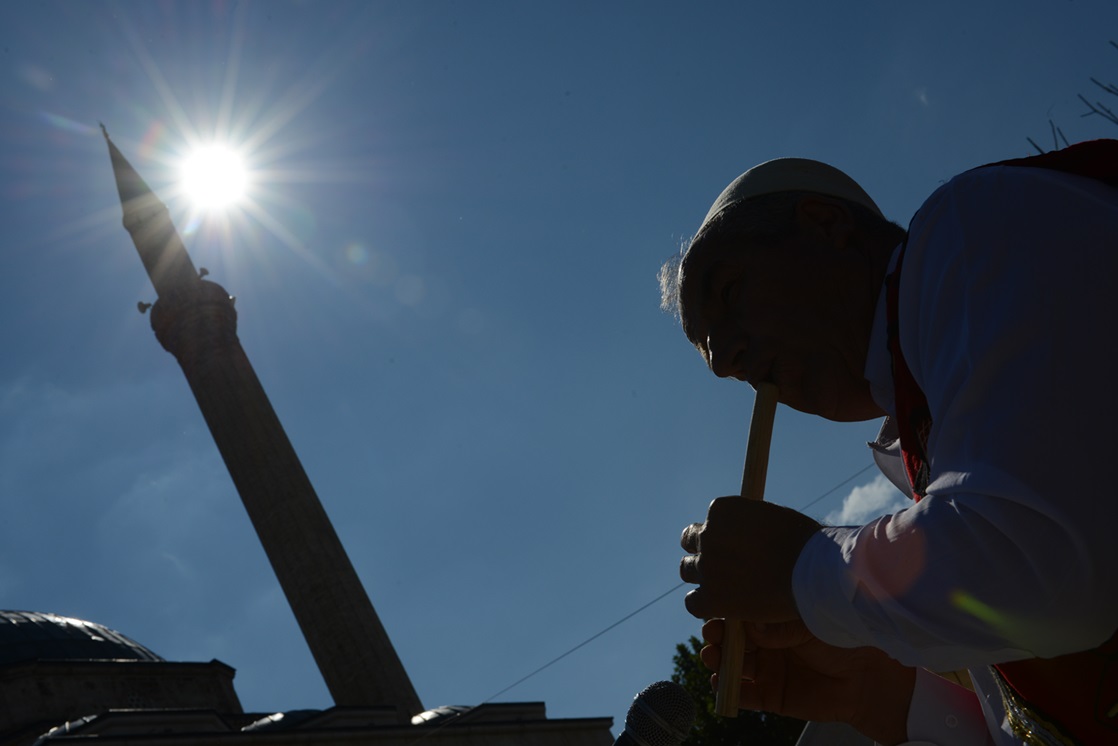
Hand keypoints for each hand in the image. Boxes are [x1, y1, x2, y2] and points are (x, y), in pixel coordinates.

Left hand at [679, 497, 819, 622]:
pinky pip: (693, 602)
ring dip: (703, 577)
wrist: (815, 574)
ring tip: (726, 586)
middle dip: (706, 552)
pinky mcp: (711, 598)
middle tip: (726, 566)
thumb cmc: (805, 544)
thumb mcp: (773, 518)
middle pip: (692, 542)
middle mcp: (708, 535)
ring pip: (687, 570)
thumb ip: (749, 523)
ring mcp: (707, 566)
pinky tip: (721, 606)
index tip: (736, 546)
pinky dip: (704, 605)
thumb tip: (743, 531)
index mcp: (721, 510)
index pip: (710, 521)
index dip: (722, 535)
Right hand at [701, 619, 914, 745]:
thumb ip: (780, 625)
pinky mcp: (773, 696)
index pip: (743, 612)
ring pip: (733, 665)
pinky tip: (720, 682)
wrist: (873, 677)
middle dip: (717, 635)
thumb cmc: (844, 637)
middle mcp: (767, 643)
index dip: (726, 611)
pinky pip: (744, 695)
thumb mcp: (810, 621)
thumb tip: (748, 624)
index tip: (716, 609)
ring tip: (712, 656)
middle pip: (731, 639)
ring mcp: (769, 670)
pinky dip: (729, 690)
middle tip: (712, 634)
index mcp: (774, 618)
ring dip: (718, 661)